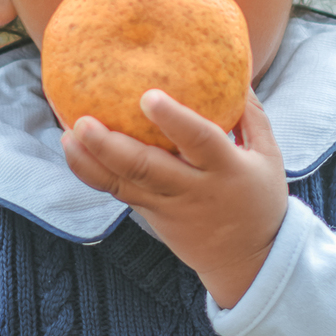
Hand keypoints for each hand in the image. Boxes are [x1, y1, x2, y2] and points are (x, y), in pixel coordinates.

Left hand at [61, 88, 288, 308]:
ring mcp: (167, 206)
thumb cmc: (260, 200)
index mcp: (225, 169)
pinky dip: (93, 173)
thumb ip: (252, 116)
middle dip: (111, 146)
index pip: (200, 141)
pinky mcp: (151, 216)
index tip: (148, 96)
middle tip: (84, 122)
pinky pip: (119, 193)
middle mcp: (192, 189)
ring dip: (92, 161)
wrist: (250, 262)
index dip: (174, 120)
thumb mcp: (269, 157)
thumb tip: (237, 73)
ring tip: (67, 135)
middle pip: (146, 169)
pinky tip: (73, 149)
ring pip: (124, 185)